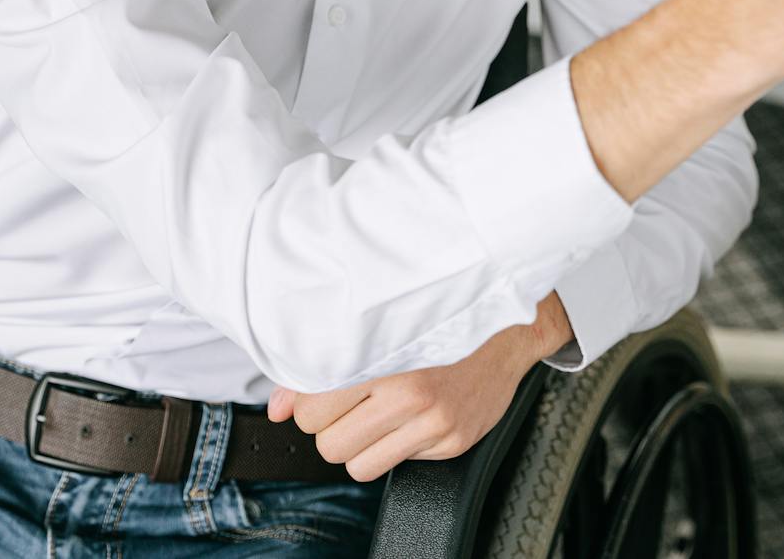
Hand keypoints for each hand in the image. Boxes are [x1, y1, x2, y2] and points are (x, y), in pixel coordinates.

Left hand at [266, 293, 572, 481]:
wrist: (507, 327)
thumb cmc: (437, 319)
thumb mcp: (377, 331)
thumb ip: (320, 369)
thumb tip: (276, 408)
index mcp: (385, 356)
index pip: (313, 410)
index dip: (310, 405)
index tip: (323, 392)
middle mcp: (411, 392)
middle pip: (330, 444)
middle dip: (331, 428)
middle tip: (350, 404)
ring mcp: (435, 422)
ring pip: (358, 464)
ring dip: (358, 445)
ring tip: (375, 415)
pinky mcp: (453, 442)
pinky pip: (398, 465)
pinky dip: (394, 447)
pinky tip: (408, 418)